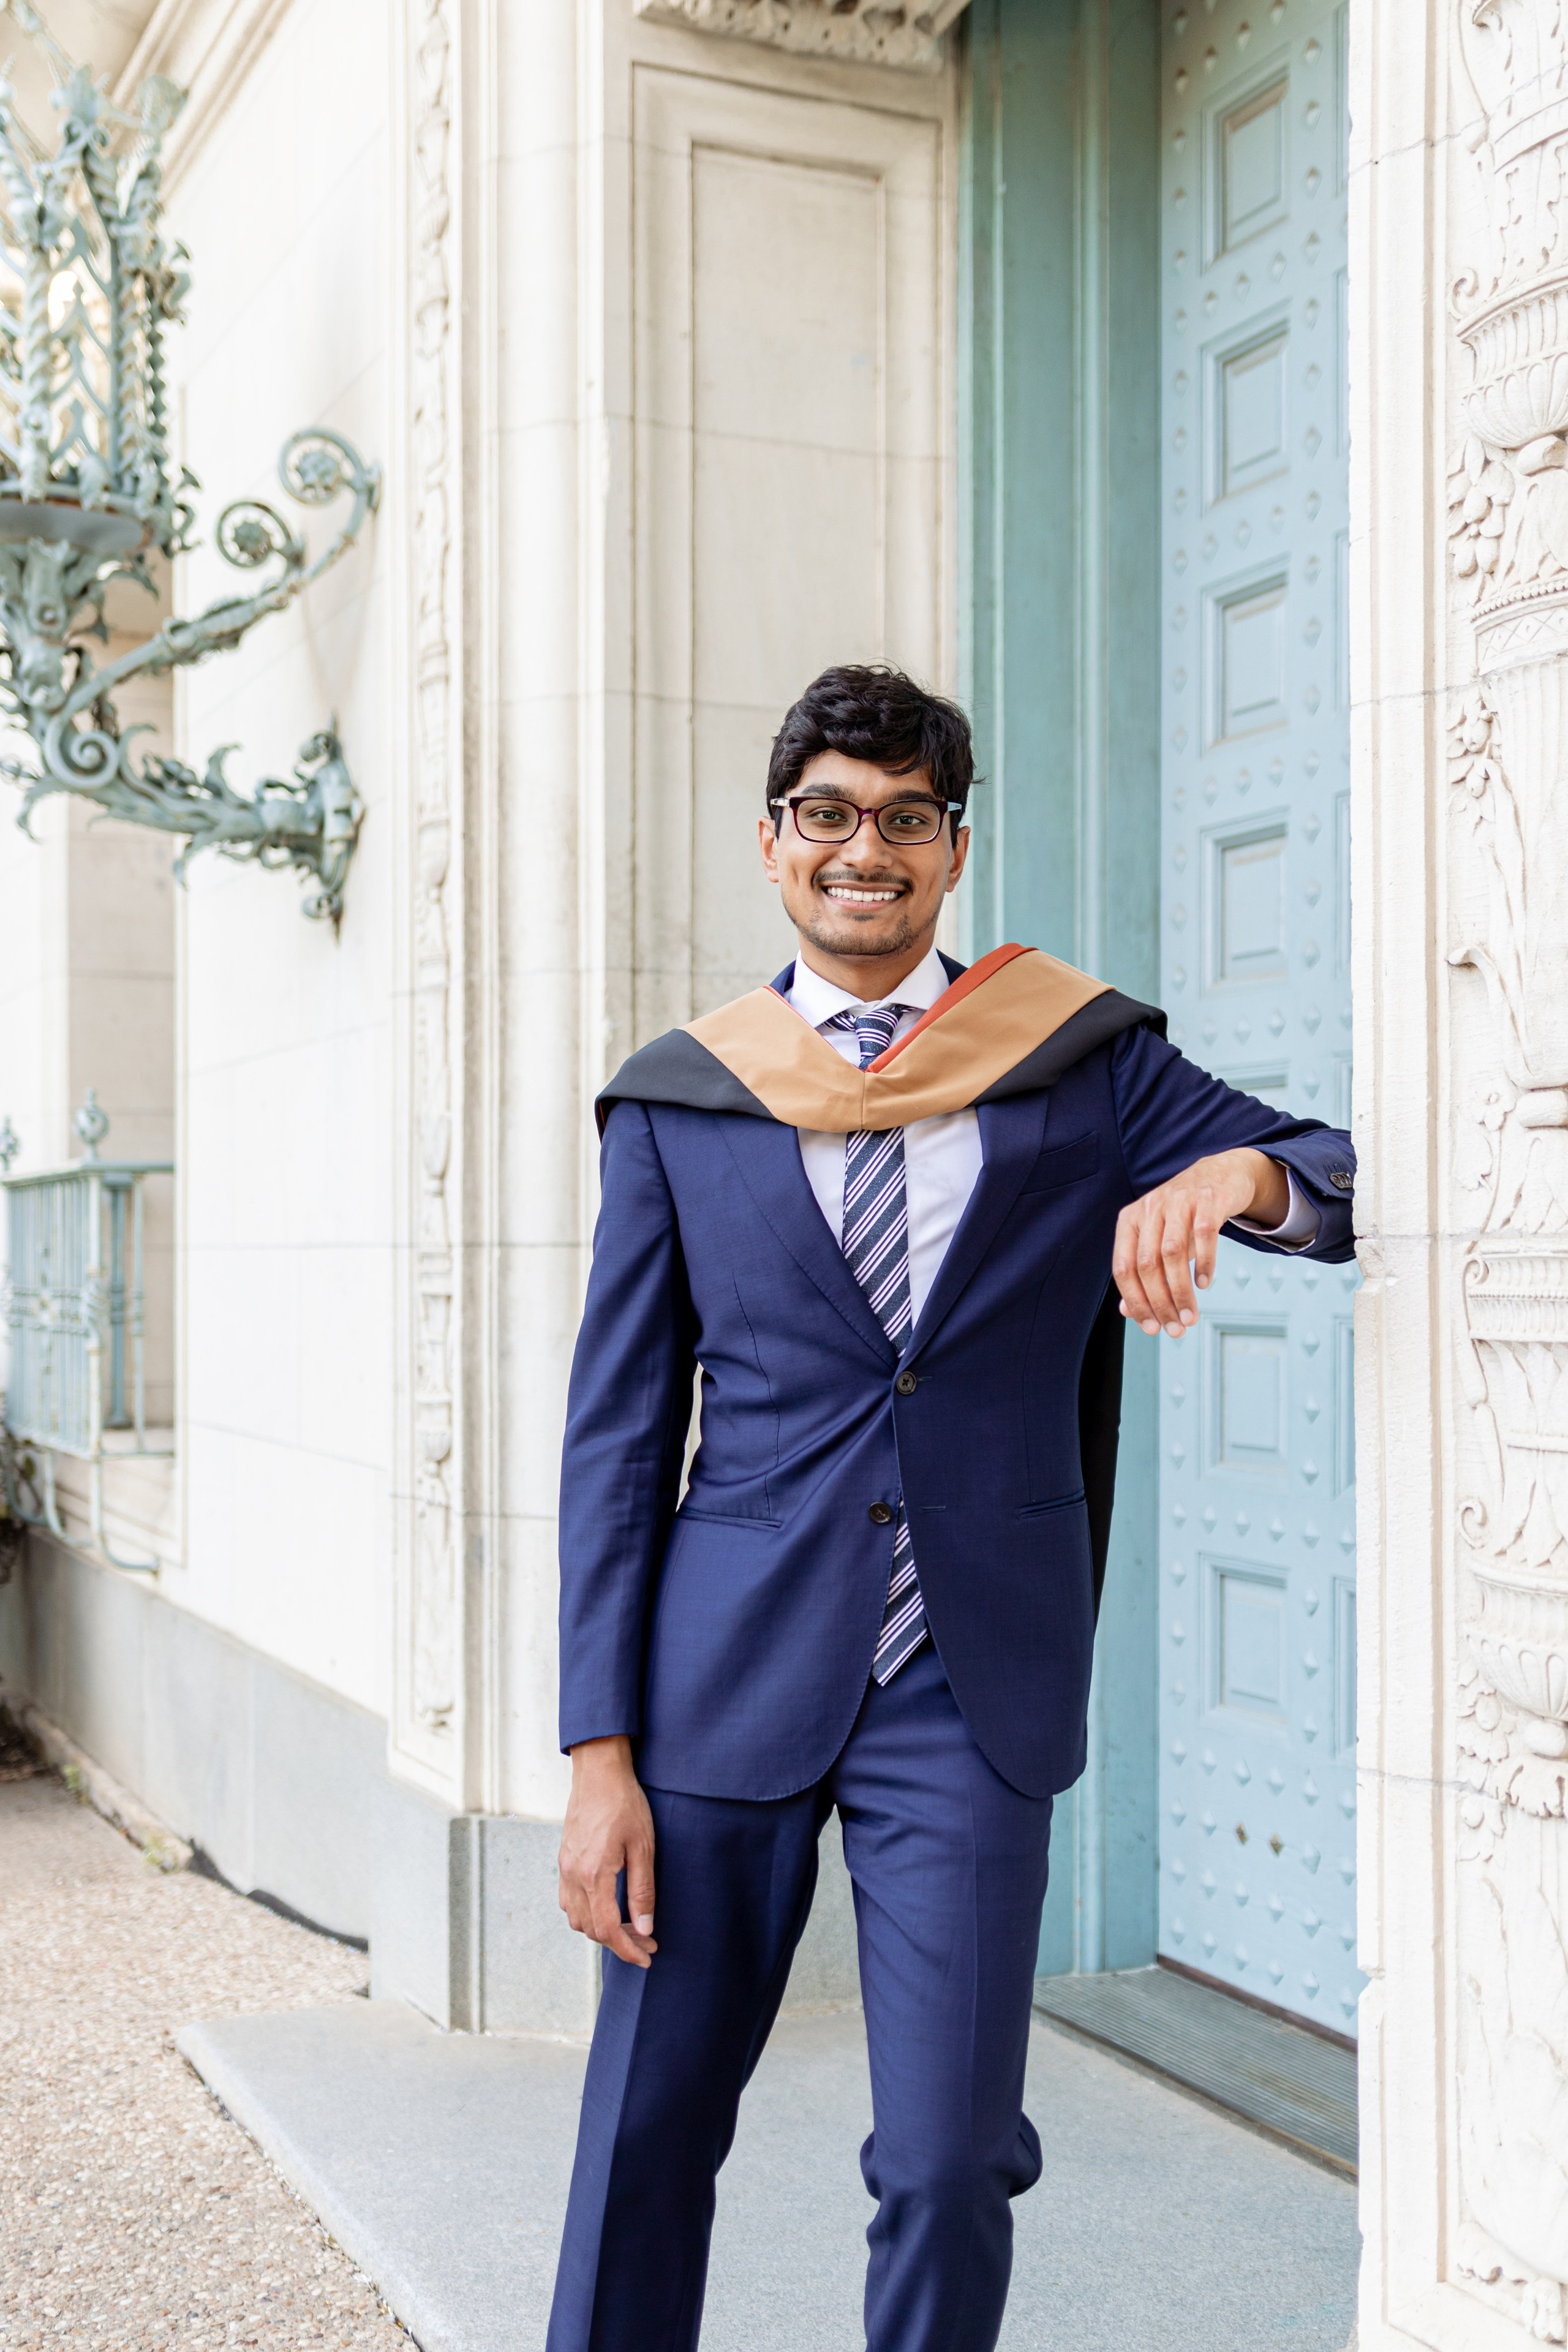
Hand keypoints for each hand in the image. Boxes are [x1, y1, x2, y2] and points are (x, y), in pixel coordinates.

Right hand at [558, 1735, 657, 1967]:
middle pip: (591, 1929)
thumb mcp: (644, 1846)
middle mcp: (573, 1875)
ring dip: (601, 1931)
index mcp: (594, 1874)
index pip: (608, 1928)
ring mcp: (564, 1868)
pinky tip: (607, 1907)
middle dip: (620, 1942)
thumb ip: (642, 1890)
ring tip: (630, 1928)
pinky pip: (569, 1902)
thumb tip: (645, 1927)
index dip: (629, 1949)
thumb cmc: (625, 1804)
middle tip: (647, 1941)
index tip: (648, 1956)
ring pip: (577, 1919)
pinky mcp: (563, 1860)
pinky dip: (587, 1914)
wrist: (598, 1773)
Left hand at [1113, 1148, 1288, 1338]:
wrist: (1219, 1174)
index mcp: (1130, 1220)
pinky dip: (1204, 1262)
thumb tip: (1127, 1311)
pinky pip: (1204, 1234)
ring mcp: (1178, 1200)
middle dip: (1161, 1303)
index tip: (1151, 1328)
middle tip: (1176, 1328)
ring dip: (1182, 1291)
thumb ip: (1141, 1272)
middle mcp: (1150, 1208)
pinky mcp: (1208, 1198)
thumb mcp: (1157, 1240)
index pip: (1123, 1268)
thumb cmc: (1184, 1215)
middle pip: (1147, 1264)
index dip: (1135, 1302)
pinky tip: (1204, 1283)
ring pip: (1172, 1253)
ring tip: (1191, 1315)